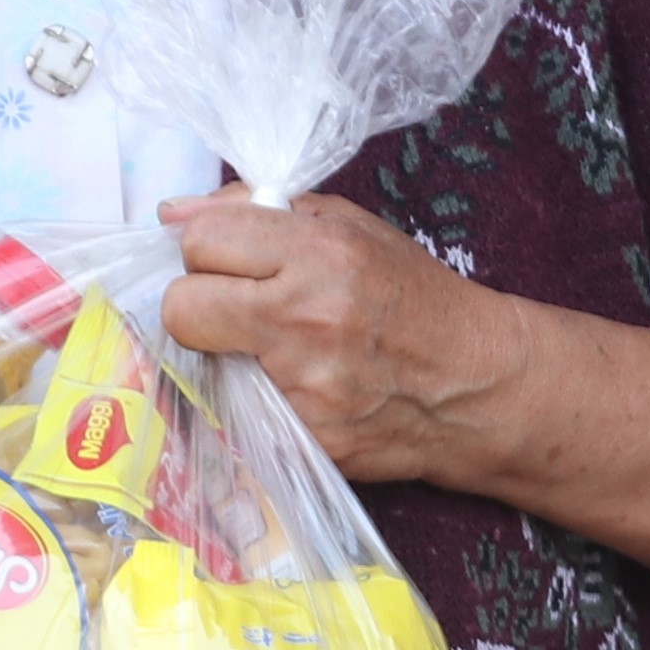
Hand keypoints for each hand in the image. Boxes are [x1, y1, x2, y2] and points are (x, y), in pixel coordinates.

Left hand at [156, 190, 529, 483]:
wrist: (476, 385)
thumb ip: (260, 212)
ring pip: (204, 363)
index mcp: (321, 254)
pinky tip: (302, 387)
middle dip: (198, 303)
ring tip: (282, 348)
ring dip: (229, 352)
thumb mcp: (351, 229)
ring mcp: (302, 386)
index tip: (231, 260)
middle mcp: (306, 318)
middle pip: (182, 306)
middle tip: (235, 307)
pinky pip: (239, 409)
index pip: (201, 240)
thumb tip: (173, 213)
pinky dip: (259, 395)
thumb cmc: (412, 297)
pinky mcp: (302, 437)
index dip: (208, 248)